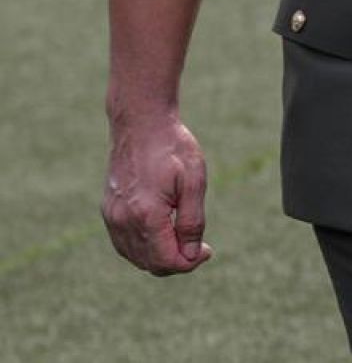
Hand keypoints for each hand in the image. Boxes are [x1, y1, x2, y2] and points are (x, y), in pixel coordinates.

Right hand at [102, 116, 211, 273]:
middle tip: (199, 246)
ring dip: (160, 257)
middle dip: (176, 262)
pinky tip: (161, 235)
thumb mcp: (193, 180)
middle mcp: (123, 221)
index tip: (207, 251)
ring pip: (135, 257)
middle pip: (150, 264)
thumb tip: (192, 255)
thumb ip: (192, 221)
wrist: (141, 121)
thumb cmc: (172, 146)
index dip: (190, 263)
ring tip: (182, 239)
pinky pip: (124, 244)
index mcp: (146, 214)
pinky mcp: (108, 210)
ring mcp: (112, 217)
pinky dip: (143, 248)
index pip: (166, 261)